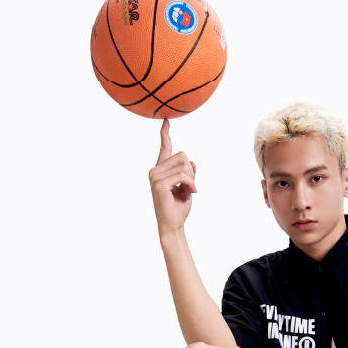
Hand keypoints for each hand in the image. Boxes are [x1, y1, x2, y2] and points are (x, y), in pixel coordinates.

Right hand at [148, 117, 197, 234]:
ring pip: (184, 164)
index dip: (165, 135)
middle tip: (190, 187)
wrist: (173, 225)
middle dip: (191, 171)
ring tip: (188, 191)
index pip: (164, 148)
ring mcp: (155, 175)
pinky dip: (191, 184)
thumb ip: (188, 174)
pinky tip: (190, 194)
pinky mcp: (159, 182)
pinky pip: (184, 175)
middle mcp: (155, 170)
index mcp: (160, 170)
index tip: (166, 121)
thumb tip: (192, 162)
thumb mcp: (187, 188)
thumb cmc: (178, 209)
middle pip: (182, 155)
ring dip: (192, 179)